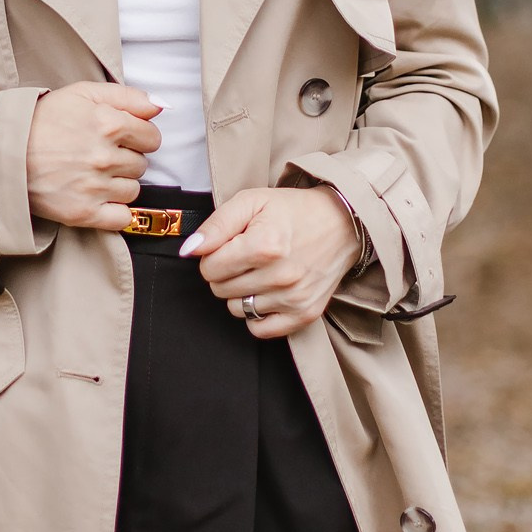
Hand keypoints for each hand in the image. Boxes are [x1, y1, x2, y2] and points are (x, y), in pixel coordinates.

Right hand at [26, 83, 162, 230]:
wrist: (4, 153)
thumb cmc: (42, 120)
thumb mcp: (82, 92)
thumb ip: (128, 96)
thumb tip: (160, 106)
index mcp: (109, 123)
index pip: (152, 137)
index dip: (139, 136)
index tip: (123, 138)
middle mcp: (104, 156)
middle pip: (142, 164)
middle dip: (126, 159)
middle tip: (100, 154)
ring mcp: (94, 187)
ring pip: (133, 190)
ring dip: (119, 183)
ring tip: (93, 174)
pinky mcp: (83, 213)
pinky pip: (122, 218)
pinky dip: (115, 211)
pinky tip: (98, 197)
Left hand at [180, 186, 362, 339]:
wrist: (342, 223)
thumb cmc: (293, 210)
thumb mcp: (251, 201)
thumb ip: (216, 225)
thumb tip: (189, 250)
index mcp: (264, 245)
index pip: (209, 268)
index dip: (213, 255)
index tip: (229, 245)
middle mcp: (280, 275)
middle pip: (220, 290)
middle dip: (225, 273)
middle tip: (246, 256)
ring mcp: (294, 298)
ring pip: (236, 310)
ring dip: (240, 292)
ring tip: (259, 271)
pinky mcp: (305, 314)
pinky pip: (260, 330)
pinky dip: (257, 315)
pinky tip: (267, 292)